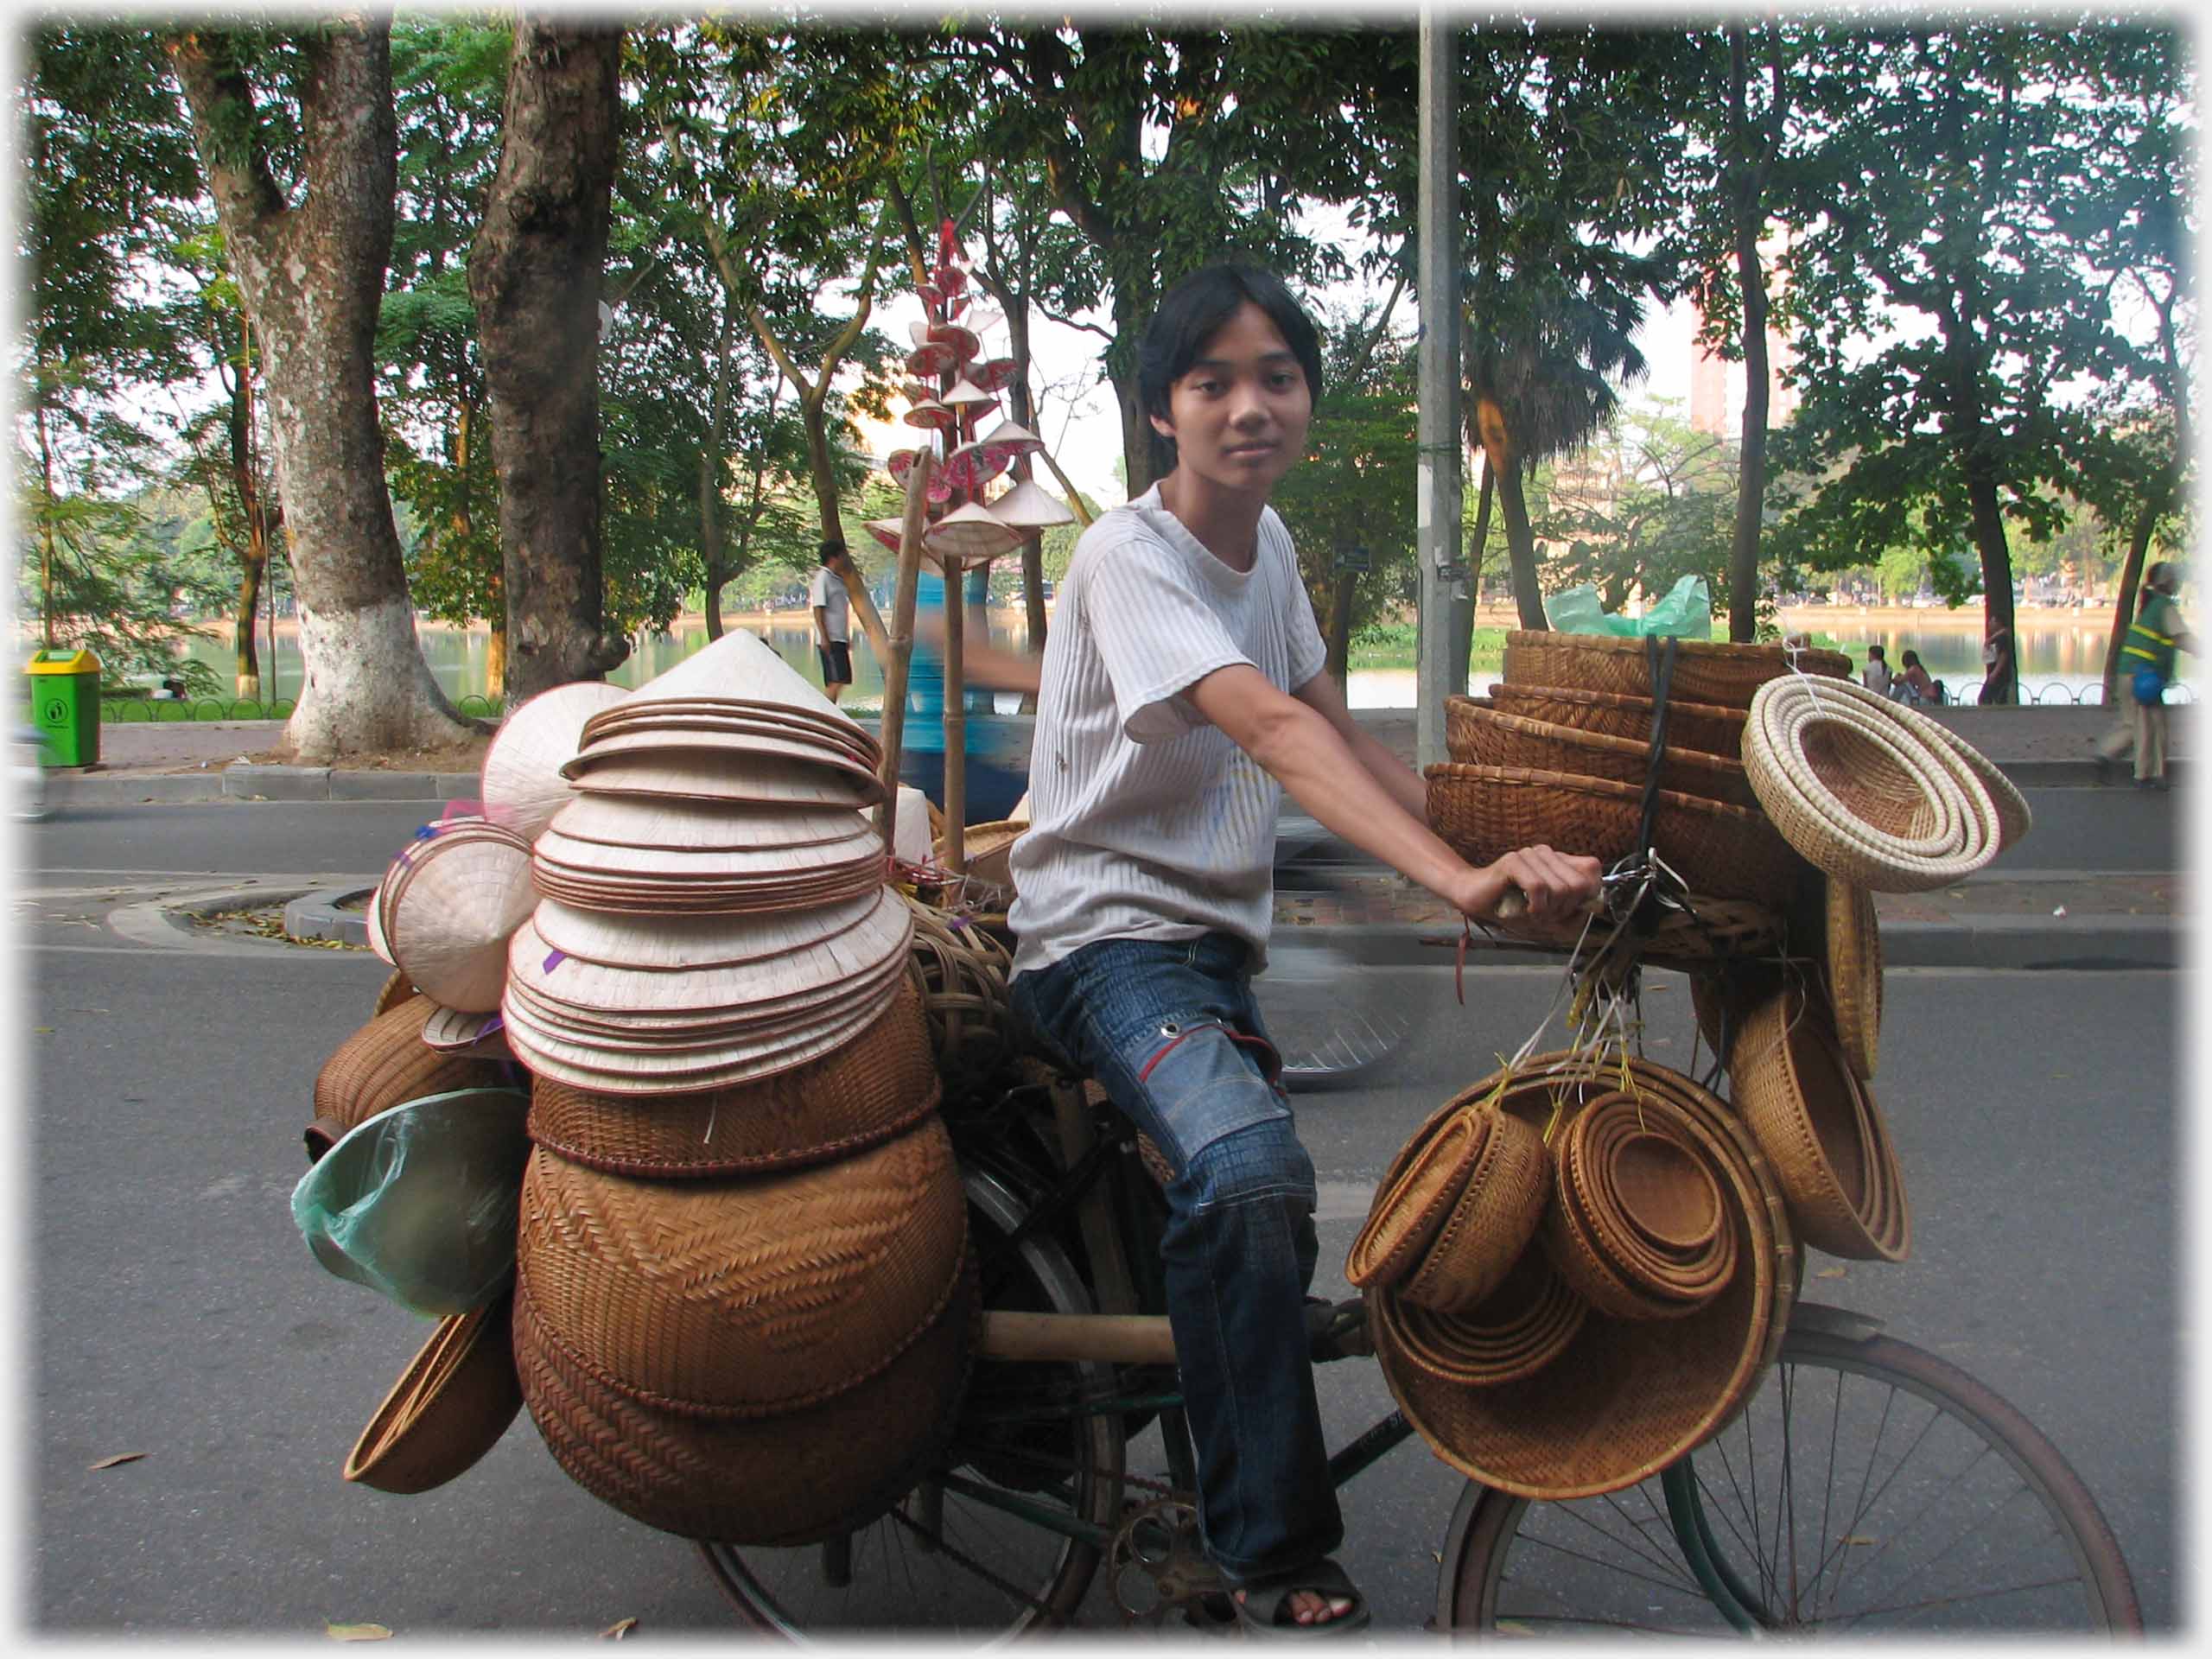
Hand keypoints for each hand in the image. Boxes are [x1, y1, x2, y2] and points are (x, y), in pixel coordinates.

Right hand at [1448, 844, 1600, 921]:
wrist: (1474, 900)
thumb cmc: (1511, 908)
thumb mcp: (1548, 916)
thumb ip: (1574, 913)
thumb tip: (1593, 907)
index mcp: (1557, 861)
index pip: (1592, 868)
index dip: (1588, 893)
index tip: (1568, 908)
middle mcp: (1546, 854)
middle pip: (1579, 885)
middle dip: (1564, 908)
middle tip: (1545, 913)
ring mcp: (1530, 855)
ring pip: (1560, 888)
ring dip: (1547, 911)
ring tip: (1530, 912)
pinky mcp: (1514, 861)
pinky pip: (1539, 888)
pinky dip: (1535, 907)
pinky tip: (1524, 909)